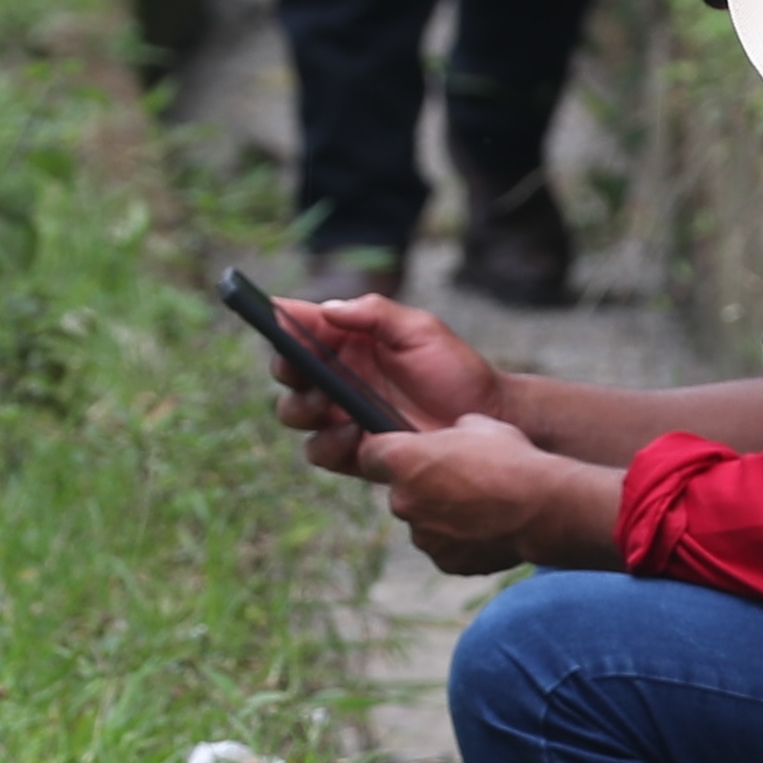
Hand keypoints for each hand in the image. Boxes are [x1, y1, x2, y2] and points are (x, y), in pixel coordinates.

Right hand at [265, 292, 503, 469]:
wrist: (488, 418)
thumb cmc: (454, 368)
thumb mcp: (420, 330)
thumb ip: (375, 313)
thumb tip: (326, 310)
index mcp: (348, 342)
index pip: (301, 328)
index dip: (281, 321)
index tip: (274, 316)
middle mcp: (337, 377)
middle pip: (287, 372)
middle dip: (285, 367)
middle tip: (298, 365)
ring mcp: (341, 416)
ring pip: (293, 413)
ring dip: (302, 407)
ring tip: (328, 402)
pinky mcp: (353, 453)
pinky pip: (320, 451)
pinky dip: (328, 443)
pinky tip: (355, 432)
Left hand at [358, 414, 621, 574]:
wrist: (544, 507)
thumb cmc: (513, 459)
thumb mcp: (480, 425)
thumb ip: (452, 432)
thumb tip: (454, 435)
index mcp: (403, 460)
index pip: (369, 454)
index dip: (388, 453)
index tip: (406, 454)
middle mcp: (402, 501)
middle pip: (400, 492)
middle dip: (423, 487)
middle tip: (461, 481)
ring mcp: (422, 536)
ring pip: (424, 522)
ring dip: (443, 515)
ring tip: (483, 507)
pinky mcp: (445, 561)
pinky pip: (446, 547)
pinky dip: (461, 540)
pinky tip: (489, 528)